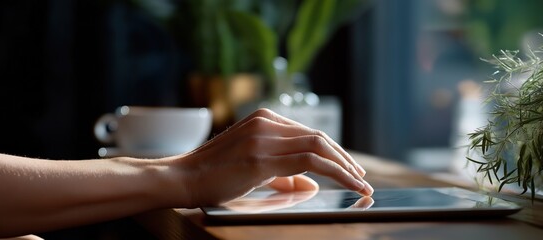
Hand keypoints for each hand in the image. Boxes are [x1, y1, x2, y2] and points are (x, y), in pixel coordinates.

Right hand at [173, 109, 372, 207]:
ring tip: (360, 183)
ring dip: (345, 166)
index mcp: (264, 119)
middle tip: (361, 177)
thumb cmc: (213, 174)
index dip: (334, 151)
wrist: (181, 178)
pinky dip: (336, 172)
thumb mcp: (252, 167)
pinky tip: (347, 183)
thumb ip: (282, 172)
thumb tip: (309, 182)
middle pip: (319, 137)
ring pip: (319, 147)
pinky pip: (310, 162)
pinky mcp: (260, 158)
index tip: (350, 167)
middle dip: (345, 158)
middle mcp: (266, 123)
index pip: (309, 133)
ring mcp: (263, 138)